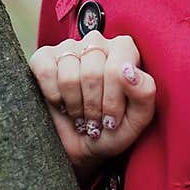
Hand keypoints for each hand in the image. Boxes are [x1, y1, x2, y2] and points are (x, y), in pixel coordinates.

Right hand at [28, 30, 155, 177]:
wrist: (81, 147)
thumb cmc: (112, 130)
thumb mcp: (136, 120)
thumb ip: (145, 94)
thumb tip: (130, 71)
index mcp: (124, 49)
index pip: (117, 69)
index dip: (112, 100)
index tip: (112, 120)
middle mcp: (97, 42)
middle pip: (92, 73)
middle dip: (93, 106)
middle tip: (95, 120)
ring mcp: (69, 47)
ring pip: (68, 76)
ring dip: (74, 105)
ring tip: (80, 113)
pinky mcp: (44, 57)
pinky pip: (46, 71)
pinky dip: (53, 96)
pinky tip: (61, 103)